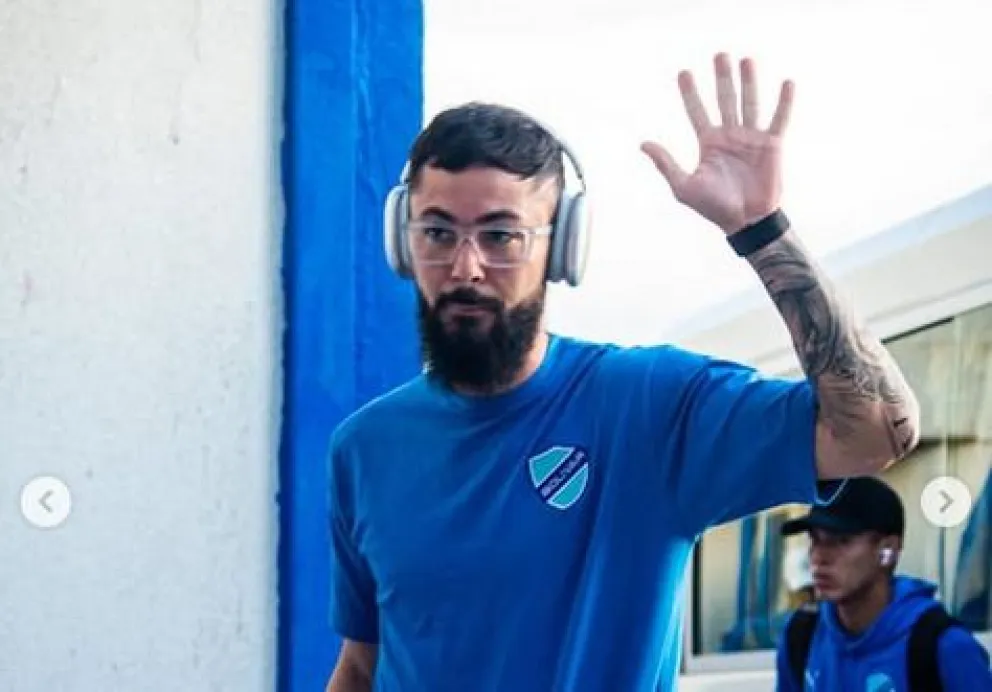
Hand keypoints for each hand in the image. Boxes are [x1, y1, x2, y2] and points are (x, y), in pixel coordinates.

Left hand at [641, 53, 794, 234]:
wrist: (745, 222)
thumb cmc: (713, 207)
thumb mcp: (684, 186)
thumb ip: (666, 163)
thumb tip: (643, 143)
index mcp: (709, 143)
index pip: (696, 111)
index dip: (690, 93)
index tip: (683, 73)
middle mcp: (730, 136)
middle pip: (724, 100)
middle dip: (721, 78)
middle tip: (719, 55)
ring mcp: (751, 138)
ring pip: (750, 103)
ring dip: (749, 82)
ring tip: (746, 60)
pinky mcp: (772, 145)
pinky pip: (778, 119)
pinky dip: (783, 102)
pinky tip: (786, 82)